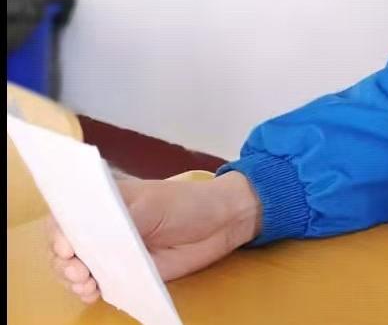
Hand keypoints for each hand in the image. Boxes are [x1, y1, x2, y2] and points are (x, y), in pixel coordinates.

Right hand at [47, 171, 261, 302]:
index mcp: (105, 202)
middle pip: (64, 246)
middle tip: (79, 270)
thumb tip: (93, 236)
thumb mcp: (155, 204)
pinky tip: (92, 293)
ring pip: (75, 268)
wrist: (220, 223)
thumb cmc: (187, 203)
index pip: (67, 215)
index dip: (58, 231)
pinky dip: (89, 291)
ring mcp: (112, 251)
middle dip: (63, 261)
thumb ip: (124, 219)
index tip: (65, 246)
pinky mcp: (125, 273)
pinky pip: (97, 285)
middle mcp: (102, 227)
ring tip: (86, 283)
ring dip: (72, 279)